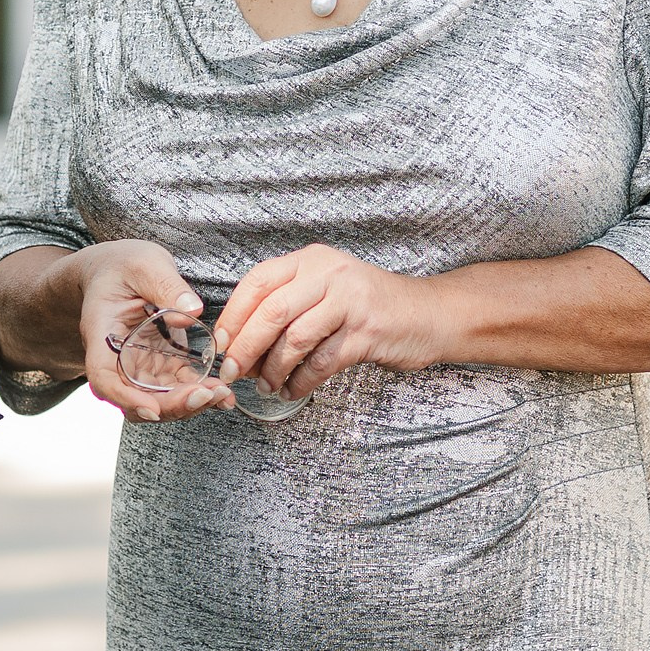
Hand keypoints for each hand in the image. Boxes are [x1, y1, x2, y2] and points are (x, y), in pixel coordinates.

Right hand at [72, 238, 232, 423]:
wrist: (117, 270)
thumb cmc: (123, 264)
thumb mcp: (144, 264)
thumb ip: (166, 284)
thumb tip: (193, 311)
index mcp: (102, 333)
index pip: (103, 377)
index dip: (125, 398)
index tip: (152, 408)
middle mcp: (116, 358)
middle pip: (135, 398)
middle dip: (171, 404)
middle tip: (208, 394)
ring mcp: (137, 365)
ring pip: (157, 400)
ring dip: (188, 403)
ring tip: (222, 395)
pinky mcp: (158, 365)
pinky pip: (176, 388)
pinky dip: (198, 393)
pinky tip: (223, 392)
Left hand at [215, 243, 442, 400]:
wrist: (429, 314)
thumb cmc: (369, 305)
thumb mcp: (327, 287)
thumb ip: (288, 302)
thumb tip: (240, 338)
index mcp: (312, 260)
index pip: (258, 281)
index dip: (233, 314)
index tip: (220, 342)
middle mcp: (329, 274)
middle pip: (272, 312)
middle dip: (246, 347)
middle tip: (232, 372)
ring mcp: (350, 302)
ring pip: (295, 340)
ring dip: (273, 370)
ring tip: (266, 386)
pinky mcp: (366, 333)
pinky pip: (322, 362)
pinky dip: (302, 382)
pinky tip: (293, 391)